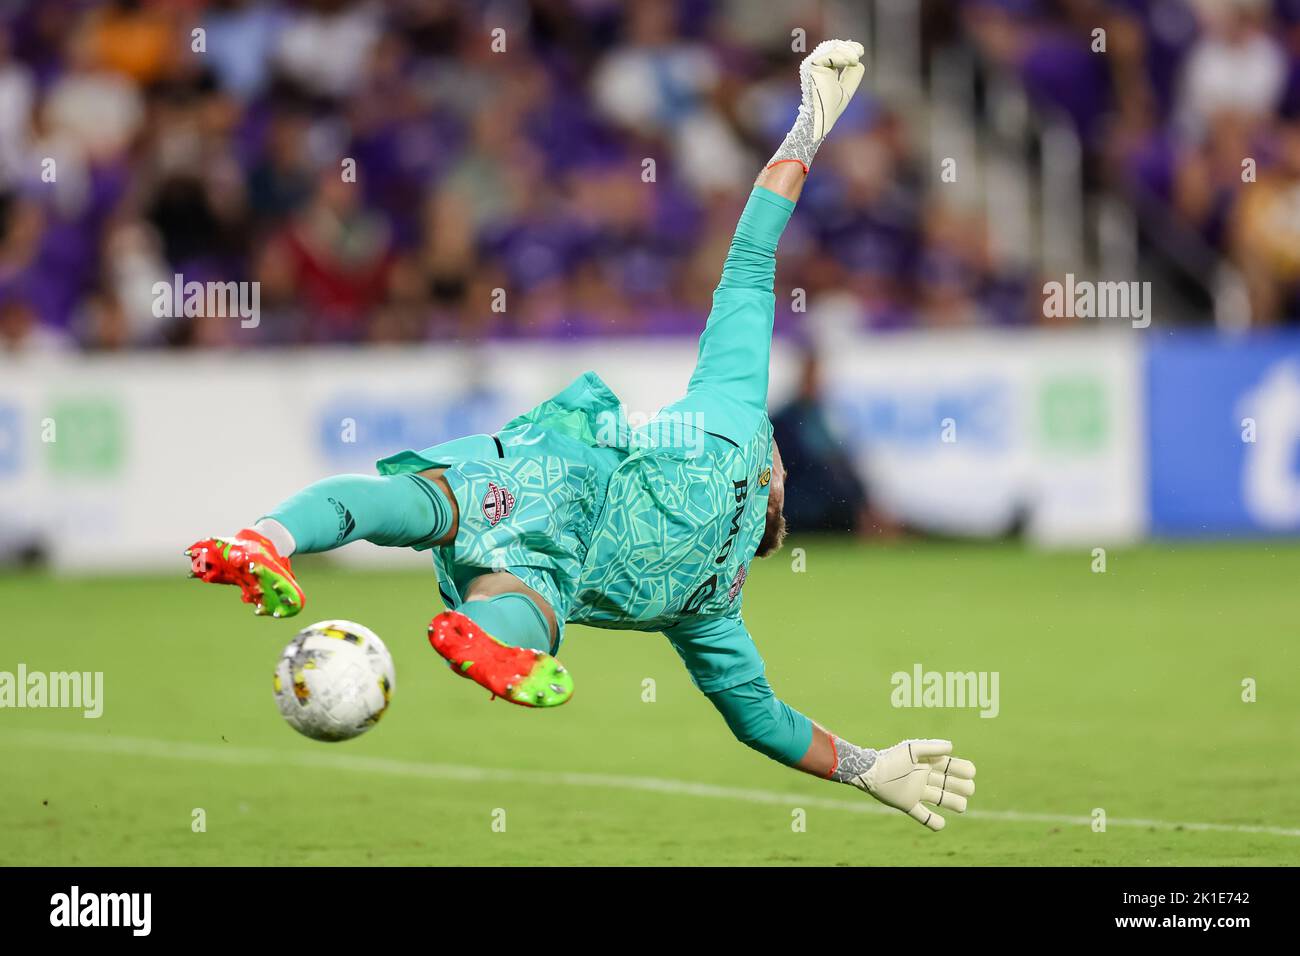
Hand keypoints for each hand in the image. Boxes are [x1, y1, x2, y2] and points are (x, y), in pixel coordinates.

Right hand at [797, 39, 865, 141]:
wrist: (822, 117)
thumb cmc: (832, 107)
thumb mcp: (847, 89)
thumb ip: (851, 75)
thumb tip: (858, 60)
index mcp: (824, 70)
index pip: (835, 52)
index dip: (848, 49)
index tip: (860, 52)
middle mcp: (816, 66)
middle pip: (833, 46)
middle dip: (848, 47)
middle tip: (860, 52)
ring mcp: (813, 65)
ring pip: (831, 48)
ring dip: (846, 51)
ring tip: (856, 59)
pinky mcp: (811, 67)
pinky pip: (827, 55)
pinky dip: (840, 56)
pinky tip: (850, 61)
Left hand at [848, 738, 975, 831]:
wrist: (872, 773)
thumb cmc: (892, 758)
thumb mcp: (912, 749)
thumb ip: (931, 747)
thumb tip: (952, 747)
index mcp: (927, 762)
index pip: (951, 766)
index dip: (962, 769)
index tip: (970, 773)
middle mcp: (924, 777)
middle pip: (949, 784)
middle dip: (962, 787)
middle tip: (968, 789)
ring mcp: (917, 792)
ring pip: (941, 799)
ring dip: (953, 803)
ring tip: (962, 806)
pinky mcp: (908, 804)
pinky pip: (923, 815)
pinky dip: (932, 822)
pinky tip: (941, 825)